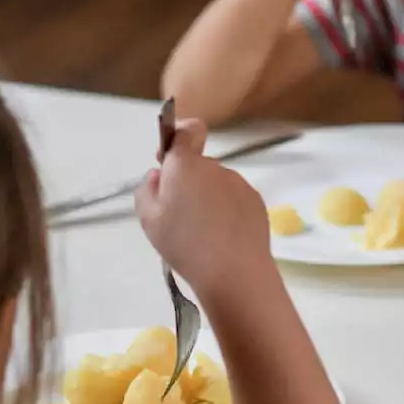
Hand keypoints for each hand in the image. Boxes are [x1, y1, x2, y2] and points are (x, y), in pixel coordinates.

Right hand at [135, 119, 272, 298]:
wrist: (234, 273)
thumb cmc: (185, 245)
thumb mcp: (149, 221)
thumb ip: (147, 190)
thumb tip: (158, 176)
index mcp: (185, 165)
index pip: (187, 130)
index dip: (177, 139)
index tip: (168, 163)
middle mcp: (214, 167)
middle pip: (198, 166)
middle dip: (188, 183)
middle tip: (179, 216)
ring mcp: (238, 184)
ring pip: (216, 184)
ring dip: (208, 199)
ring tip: (202, 234)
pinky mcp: (256, 202)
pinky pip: (234, 200)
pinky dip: (227, 212)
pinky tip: (222, 239)